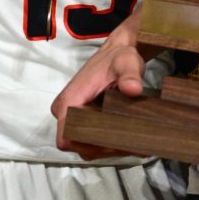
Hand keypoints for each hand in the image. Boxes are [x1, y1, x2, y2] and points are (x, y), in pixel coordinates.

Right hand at [51, 12, 145, 158]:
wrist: (117, 51)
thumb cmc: (118, 56)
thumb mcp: (127, 62)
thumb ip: (130, 74)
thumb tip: (132, 89)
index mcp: (70, 100)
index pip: (66, 138)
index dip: (88, 146)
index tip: (113, 143)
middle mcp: (66, 110)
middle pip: (78, 144)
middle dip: (103, 148)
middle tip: (128, 143)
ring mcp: (72, 115)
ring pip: (84, 144)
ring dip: (105, 146)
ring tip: (130, 140)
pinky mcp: (80, 117)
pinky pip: (88, 138)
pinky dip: (106, 141)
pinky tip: (125, 137)